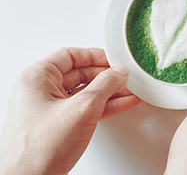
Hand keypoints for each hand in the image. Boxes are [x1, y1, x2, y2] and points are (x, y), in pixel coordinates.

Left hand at [0, 48, 139, 174]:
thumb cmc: (38, 150)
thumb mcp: (81, 109)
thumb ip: (104, 86)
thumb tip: (118, 73)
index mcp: (38, 78)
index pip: (70, 56)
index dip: (94, 56)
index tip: (113, 59)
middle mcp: (42, 91)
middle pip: (81, 74)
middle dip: (106, 77)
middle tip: (125, 78)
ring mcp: (52, 109)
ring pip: (86, 93)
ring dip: (109, 92)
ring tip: (129, 91)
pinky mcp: (61, 124)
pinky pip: (86, 108)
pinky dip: (104, 106)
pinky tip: (121, 104)